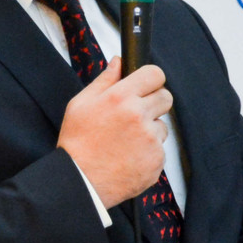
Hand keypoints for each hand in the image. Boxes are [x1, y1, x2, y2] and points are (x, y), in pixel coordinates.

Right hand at [57, 60, 171, 208]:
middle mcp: (139, 115)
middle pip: (165, 97)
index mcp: (120, 97)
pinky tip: (129, 156)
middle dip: (153, 103)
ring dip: (150, 130)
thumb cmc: (77, 143)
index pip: (154, 74)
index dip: (151, 79)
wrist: (81, 181)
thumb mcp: (81, 104)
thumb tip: (118, 61)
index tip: (146, 86)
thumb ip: (104, 80)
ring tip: (126, 141)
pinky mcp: (156, 159)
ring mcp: (150, 139)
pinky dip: (148, 152)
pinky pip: (160, 149)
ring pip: (162, 125)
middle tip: (136, 115)